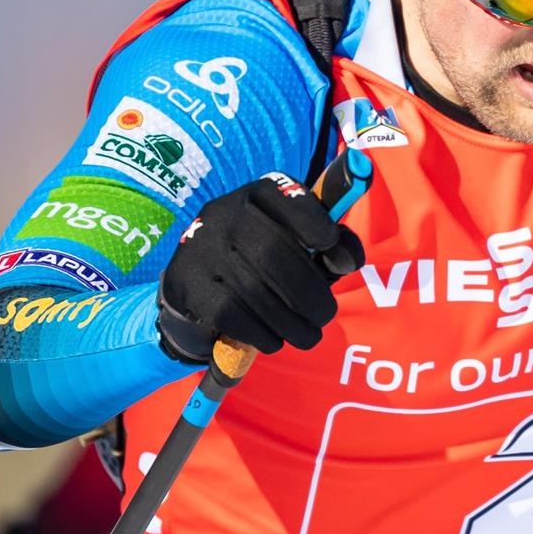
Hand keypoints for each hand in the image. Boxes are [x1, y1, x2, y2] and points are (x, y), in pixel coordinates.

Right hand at [157, 171, 363, 362]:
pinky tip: (274, 340)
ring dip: (289, 322)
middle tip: (325, 316)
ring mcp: (201, 247)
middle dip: (309, 293)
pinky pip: (230, 313)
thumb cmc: (259, 257)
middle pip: (273, 252)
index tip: (339, 260)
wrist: (196, 278)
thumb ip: (331, 243)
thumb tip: (346, 260)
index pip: (290, 198)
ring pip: (253, 289)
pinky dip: (260, 333)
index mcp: (257, 193)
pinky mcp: (185, 282)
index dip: (319, 227)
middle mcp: (224, 212)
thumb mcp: (295, 238)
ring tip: (307, 335)